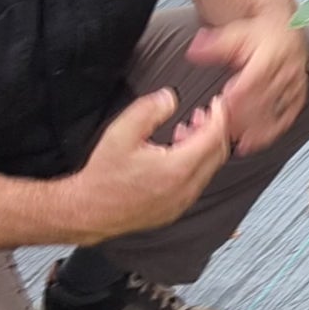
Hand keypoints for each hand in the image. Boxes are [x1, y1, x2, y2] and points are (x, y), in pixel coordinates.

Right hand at [71, 87, 229, 241]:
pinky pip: (197, 183)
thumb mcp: (121, 133)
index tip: (217, 104)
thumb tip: (169, 98)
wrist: (89, 211)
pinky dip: (195, 164)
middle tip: (204, 114)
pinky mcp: (176, 209)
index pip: (213, 137)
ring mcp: (182, 201)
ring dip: (204, 147)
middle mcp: (184, 188)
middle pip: (217, 153)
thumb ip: (148, 110)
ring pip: (209, 169)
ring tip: (186, 130)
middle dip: (215, 130)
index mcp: (176, 169)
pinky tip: (176, 153)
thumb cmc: (103, 178)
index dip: (219, 116)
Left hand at [186, 15, 308, 156]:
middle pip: (263, 101)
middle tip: (222, 130)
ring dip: (254, 130)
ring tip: (235, 142)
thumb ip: (213, 45)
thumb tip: (194, 50)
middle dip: (242, 118)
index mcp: (272, 54)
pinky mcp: (298, 97)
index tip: (221, 108)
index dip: (237, 97)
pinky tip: (254, 143)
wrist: (284, 30)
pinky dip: (270, 133)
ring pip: (275, 113)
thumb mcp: (233, 33)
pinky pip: (286, 119)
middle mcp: (287, 71)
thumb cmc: (258, 32)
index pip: (254, 81)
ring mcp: (294, 86)